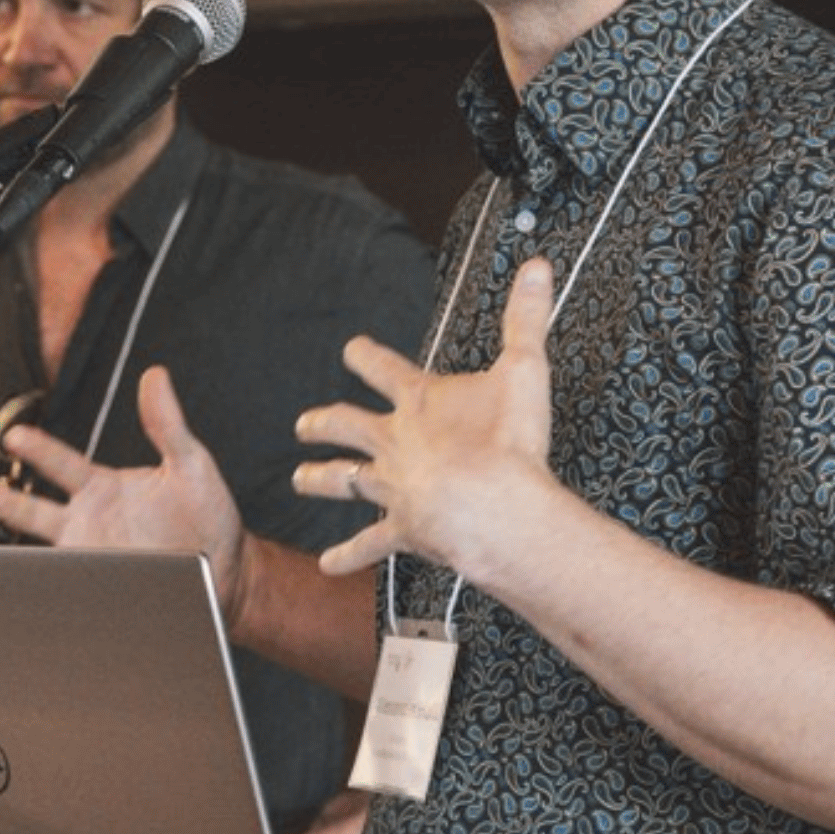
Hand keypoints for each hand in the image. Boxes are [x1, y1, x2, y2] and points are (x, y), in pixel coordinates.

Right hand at [0, 366, 247, 582]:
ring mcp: (90, 554)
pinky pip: (65, 583)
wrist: (226, 570)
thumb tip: (155, 376)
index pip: (60, 463)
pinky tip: (29, 583)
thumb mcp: (191, 464)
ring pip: (40, 549)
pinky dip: (46, 584)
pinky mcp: (100, 584)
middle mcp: (86, 520)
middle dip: (6, 505)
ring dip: (14, 550)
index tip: (15, 437)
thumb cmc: (207, 514)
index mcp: (102, 488)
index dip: (37, 449)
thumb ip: (167, 424)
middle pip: (34, 511)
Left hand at [293, 257, 564, 580]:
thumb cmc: (510, 442)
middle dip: (324, 423)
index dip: (366, 357)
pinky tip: (326, 567)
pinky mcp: (401, 528)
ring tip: (299, 481)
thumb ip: (526, 319)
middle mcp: (394, 443)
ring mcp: (393, 487)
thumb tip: (536, 266)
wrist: (495, 507)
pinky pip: (369, 545)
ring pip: (345, 481)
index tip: (350, 348)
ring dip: (320, 480)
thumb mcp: (523, 370)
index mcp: (417, 404)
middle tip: (303, 424)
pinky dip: (348, 556)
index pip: (383, 369)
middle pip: (347, 426)